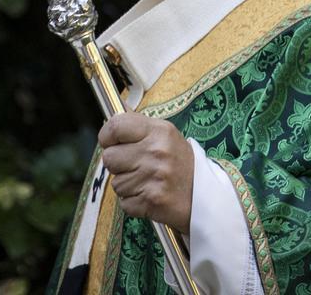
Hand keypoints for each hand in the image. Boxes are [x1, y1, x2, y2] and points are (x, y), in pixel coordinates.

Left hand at [98, 111, 193, 233]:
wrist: (203, 194)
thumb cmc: (179, 161)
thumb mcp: (165, 134)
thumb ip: (139, 122)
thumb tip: (118, 107)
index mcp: (158, 131)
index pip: (116, 126)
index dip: (107, 135)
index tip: (110, 141)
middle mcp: (155, 152)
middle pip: (109, 157)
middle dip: (117, 163)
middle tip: (133, 164)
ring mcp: (153, 178)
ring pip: (116, 183)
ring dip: (126, 184)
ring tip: (145, 180)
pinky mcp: (150, 202)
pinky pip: (124, 202)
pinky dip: (132, 201)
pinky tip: (148, 194)